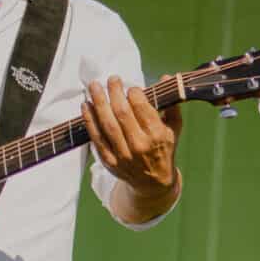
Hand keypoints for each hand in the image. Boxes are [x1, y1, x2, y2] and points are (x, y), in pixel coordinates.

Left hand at [83, 76, 182, 194]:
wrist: (153, 183)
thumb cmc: (163, 150)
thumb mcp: (174, 129)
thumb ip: (170, 104)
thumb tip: (165, 78)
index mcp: (157, 136)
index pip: (142, 108)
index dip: (134, 93)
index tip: (131, 88)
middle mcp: (139, 145)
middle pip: (122, 113)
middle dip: (114, 92)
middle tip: (112, 79)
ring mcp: (123, 154)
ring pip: (107, 123)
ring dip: (98, 102)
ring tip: (93, 86)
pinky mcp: (109, 160)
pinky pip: (96, 137)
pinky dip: (89, 120)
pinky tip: (86, 106)